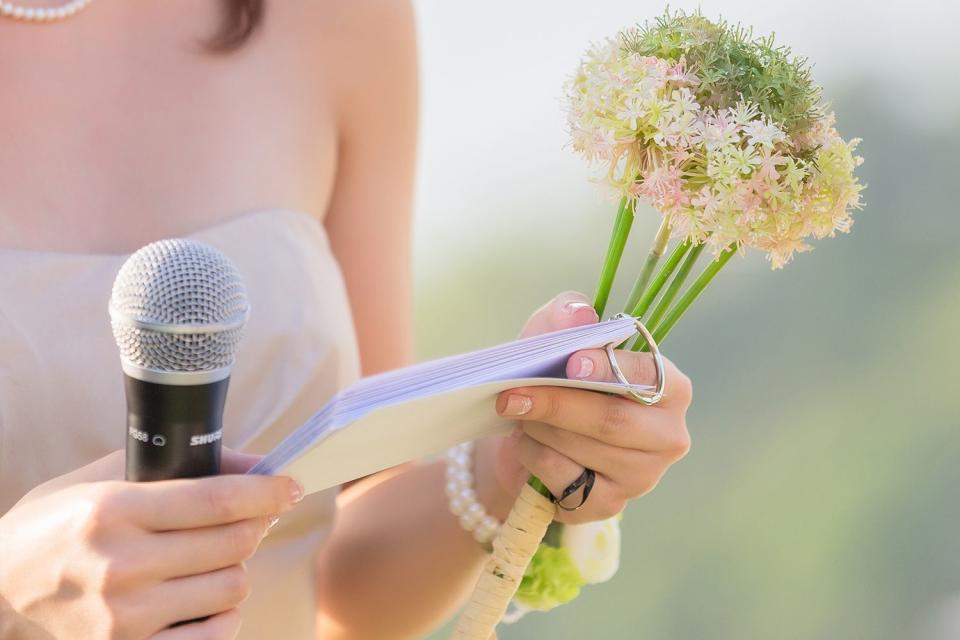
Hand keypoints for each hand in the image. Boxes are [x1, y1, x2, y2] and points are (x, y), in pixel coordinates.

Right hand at [0, 449, 302, 639]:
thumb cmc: (56, 525)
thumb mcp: (104, 479)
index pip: (218, 500)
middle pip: (235, 542)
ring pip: (232, 587)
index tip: (290, 485)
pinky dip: (222, 615)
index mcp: (115, 510)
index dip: (267, 491)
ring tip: (212, 560)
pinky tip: (204, 599)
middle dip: (254, 525)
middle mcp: (122, 564)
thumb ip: (177, 466)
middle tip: (247, 519)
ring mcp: (126, 616)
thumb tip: (252, 462)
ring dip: (235, 569)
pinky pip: (216, 634)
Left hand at [484, 291, 691, 524]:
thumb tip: (579, 315)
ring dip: (540, 429)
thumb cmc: (554, 376)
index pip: (647, 376)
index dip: (608, 369)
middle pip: (612, 421)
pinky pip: (565, 481)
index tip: (570, 363)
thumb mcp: (554, 334)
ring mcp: (643, 476)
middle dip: (556, 404)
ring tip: (519, 412)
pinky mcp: (609, 504)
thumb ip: (567, 314)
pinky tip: (528, 444)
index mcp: (671, 387)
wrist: (529, 434)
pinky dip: (535, 457)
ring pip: (584, 450)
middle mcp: (668, 435)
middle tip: (512, 394)